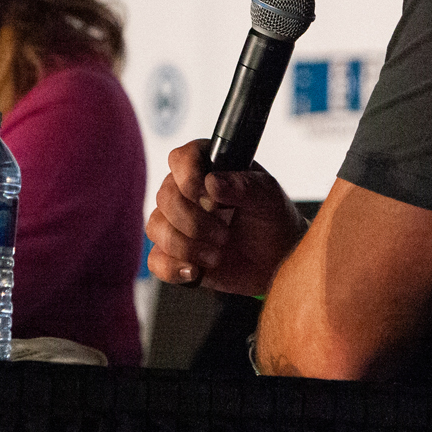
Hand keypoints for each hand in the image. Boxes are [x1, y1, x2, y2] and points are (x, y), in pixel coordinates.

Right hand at [144, 140, 305, 295]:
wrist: (276, 259)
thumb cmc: (272, 219)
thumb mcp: (269, 197)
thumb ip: (244, 186)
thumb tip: (213, 183)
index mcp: (207, 166)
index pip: (180, 159)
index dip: (190, 180)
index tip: (213, 201)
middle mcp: (184, 191)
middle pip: (165, 197)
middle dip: (195, 222)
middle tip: (224, 235)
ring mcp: (175, 222)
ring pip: (156, 228)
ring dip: (187, 246)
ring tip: (217, 255)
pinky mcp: (172, 253)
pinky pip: (156, 260)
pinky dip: (174, 268)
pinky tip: (196, 271)